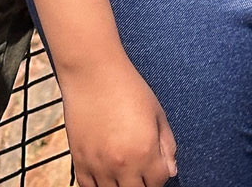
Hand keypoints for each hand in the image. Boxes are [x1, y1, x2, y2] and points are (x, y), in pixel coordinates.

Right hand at [59, 59, 176, 186]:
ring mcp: (99, 167)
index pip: (159, 182)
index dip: (160, 174)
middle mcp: (122, 164)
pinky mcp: (80, 164)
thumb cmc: (129, 88)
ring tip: (124, 172)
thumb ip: (167, 144)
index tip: (157, 166)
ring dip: (122, 186)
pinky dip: (100, 186)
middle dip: (143, 183)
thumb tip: (171, 171)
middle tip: (141, 170)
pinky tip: (106, 175)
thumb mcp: (157, 112)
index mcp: (145, 151)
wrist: (93, 75)